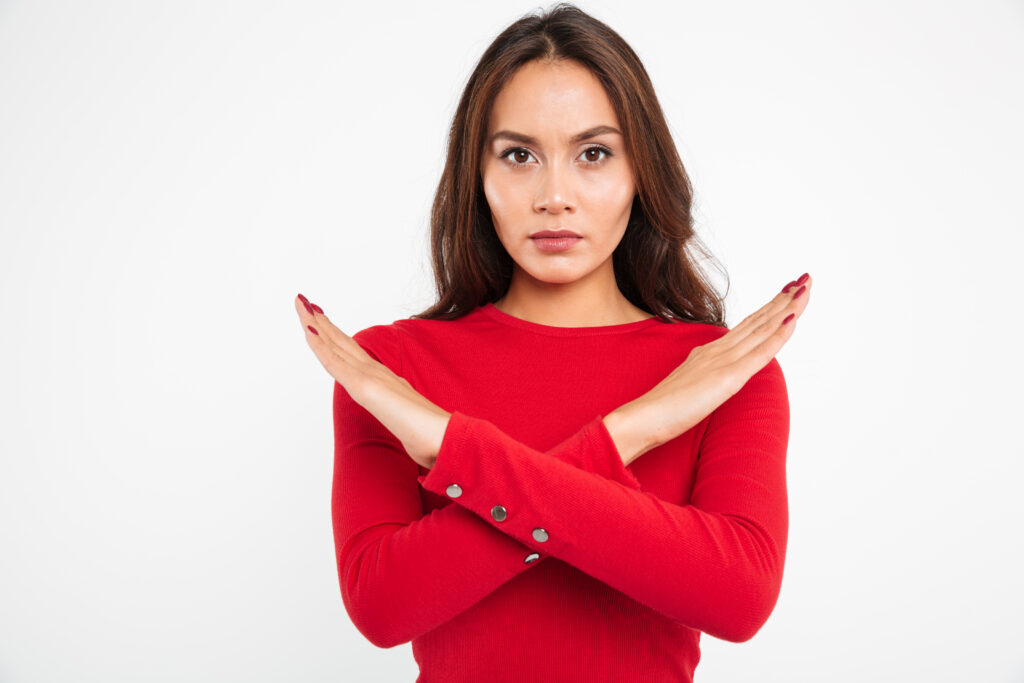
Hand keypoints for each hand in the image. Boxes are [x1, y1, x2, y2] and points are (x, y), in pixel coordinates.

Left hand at [295, 294, 449, 469]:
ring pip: (333, 344)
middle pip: (341, 342)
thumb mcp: (409, 428)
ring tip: (301, 303)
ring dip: (314, 322)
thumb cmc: (430, 436)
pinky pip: (334, 361)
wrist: (443, 437)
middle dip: (322, 322)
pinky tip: (308, 328)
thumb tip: (411, 436)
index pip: (353, 355)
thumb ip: (406, 424)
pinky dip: (319, 343)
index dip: (335, 337)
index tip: (322, 321)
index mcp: (383, 381)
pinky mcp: (363, 386)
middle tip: (306, 302)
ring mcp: (369, 377)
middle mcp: (375, 372)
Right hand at [617, 273, 811, 464]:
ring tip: (805, 288)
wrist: (642, 418)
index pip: (747, 326)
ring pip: (763, 329)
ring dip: (787, 307)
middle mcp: (718, 350)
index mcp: (710, 352)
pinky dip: (778, 335)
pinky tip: (792, 319)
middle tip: (804, 279)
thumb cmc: (661, 409)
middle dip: (784, 299)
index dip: (769, 309)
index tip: (787, 292)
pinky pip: (759, 353)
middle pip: (758, 320)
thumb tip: (716, 371)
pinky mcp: (727, 378)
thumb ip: (704, 374)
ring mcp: (723, 361)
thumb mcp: (690, 385)